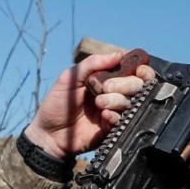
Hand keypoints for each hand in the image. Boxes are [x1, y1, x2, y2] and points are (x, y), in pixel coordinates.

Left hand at [24, 50, 156, 158]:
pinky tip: (104, 116)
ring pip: (131, 102)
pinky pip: (123, 120)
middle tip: (106, 88)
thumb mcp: (70, 78)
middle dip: (126, 84)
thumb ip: (92, 63)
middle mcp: (113, 94)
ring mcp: (113, 111)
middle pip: (137, 85)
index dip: (140, 69)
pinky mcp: (111, 129)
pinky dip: (115, 115)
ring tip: (99, 103)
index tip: (138, 70)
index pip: (132, 71)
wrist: (49, 134)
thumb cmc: (57, 104)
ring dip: (117, 100)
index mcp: (105, 79)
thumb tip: (118, 54)